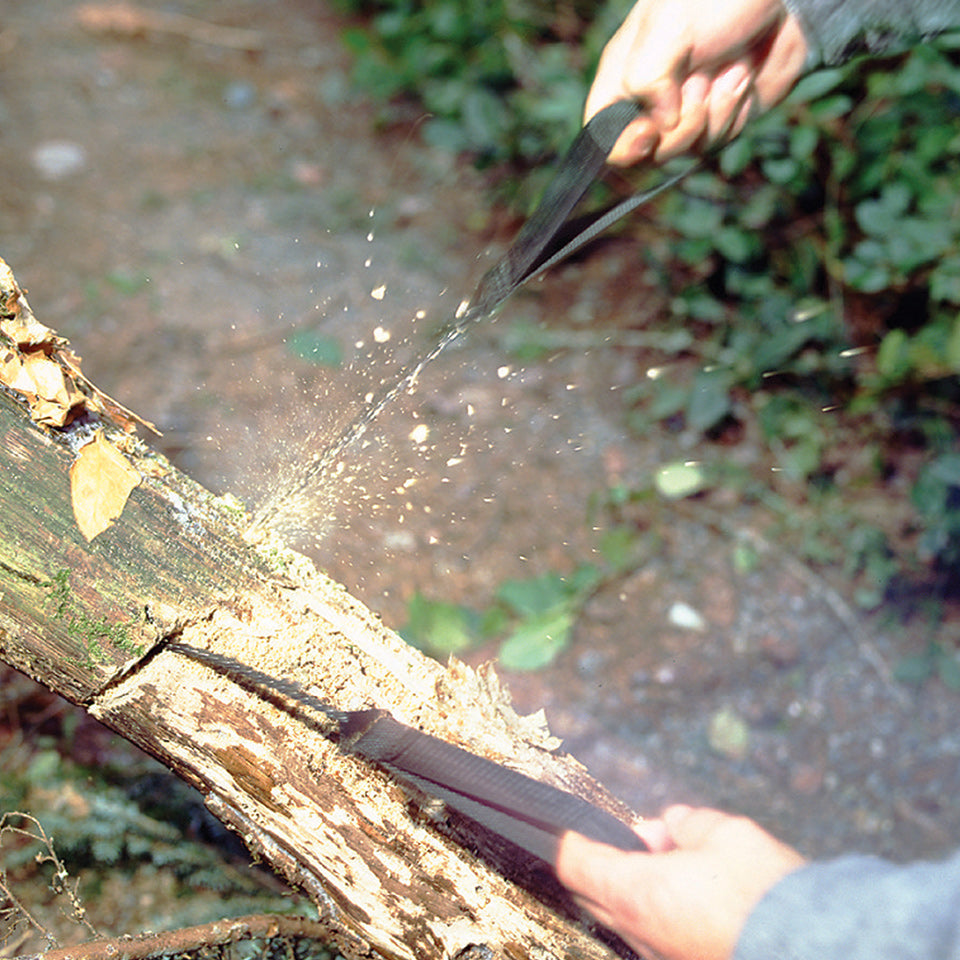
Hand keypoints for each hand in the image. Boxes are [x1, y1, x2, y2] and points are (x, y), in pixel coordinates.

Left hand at [556, 805, 806, 959]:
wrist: (817, 952)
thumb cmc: (765, 896)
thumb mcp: (726, 834)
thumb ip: (688, 823)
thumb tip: (672, 823)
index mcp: (637, 892)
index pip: (575, 863)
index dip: (570, 837)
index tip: (575, 823)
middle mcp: (641, 933)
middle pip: (595, 893)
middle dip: (612, 859)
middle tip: (654, 838)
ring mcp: (661, 957)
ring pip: (627, 919)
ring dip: (640, 888)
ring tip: (686, 865)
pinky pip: (656, 938)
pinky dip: (664, 913)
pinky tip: (701, 898)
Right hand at [585, 0, 808, 164]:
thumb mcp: (669, 26)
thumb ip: (647, 78)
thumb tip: (661, 125)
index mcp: (624, 76)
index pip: (601, 134)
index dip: (620, 147)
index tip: (648, 132)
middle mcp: (651, 99)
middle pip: (650, 154)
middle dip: (682, 127)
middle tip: (703, 82)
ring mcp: (686, 111)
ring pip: (688, 149)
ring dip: (715, 113)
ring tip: (730, 68)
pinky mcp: (719, 116)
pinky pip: (719, 139)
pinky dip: (734, 112)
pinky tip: (744, 77)